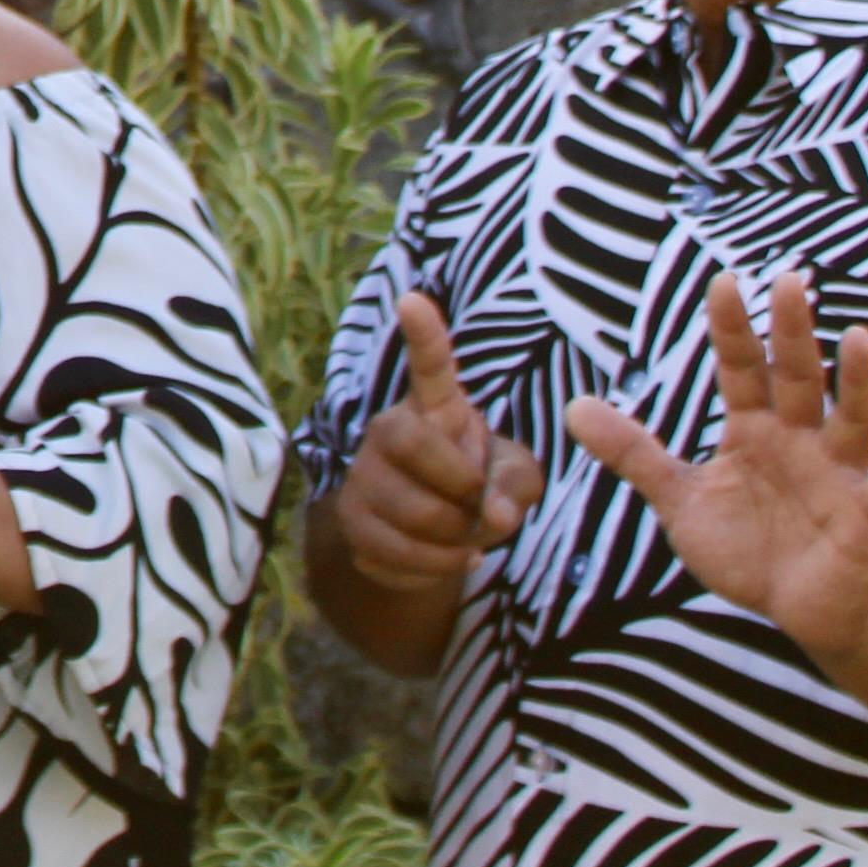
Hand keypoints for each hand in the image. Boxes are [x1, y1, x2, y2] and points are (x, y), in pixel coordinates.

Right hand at [328, 292, 545, 593]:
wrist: (425, 539)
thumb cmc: (475, 490)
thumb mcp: (513, 479)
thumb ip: (517, 486)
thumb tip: (492, 515)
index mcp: (433, 409)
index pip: (429, 367)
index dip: (425, 336)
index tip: (414, 299)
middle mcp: (387, 432)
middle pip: (414, 446)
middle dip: (461, 487)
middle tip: (481, 509)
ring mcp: (362, 476)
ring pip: (411, 511)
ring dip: (456, 538)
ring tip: (468, 541)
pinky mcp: (350, 522)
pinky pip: (396, 552)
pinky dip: (436, 567)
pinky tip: (448, 559)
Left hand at [568, 271, 867, 667]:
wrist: (799, 611)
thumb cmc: (748, 549)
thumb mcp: (681, 501)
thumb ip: (635, 454)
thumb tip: (575, 407)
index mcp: (755, 432)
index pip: (742, 370)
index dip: (734, 330)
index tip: (725, 281)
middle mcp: (800, 442)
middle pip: (798, 378)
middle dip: (794, 333)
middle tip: (791, 280)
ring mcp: (837, 476)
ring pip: (850, 418)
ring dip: (859, 380)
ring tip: (861, 338)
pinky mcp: (866, 518)